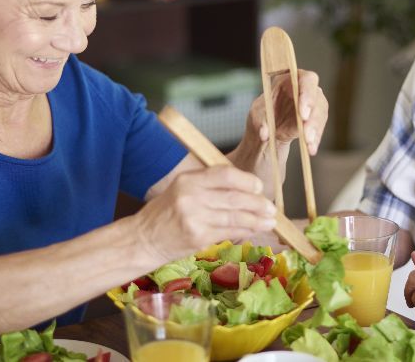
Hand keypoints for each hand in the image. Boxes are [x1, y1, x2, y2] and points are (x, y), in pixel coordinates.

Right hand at [134, 166, 276, 263]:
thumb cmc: (165, 213)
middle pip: (235, 197)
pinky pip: (229, 232)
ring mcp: (195, 218)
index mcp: (188, 180)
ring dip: (257, 220)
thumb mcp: (182, 189)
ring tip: (270, 221)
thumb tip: (245, 187)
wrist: (143, 239)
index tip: (258, 187)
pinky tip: (254, 231)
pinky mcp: (198, 238)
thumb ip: (209, 185)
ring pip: (235, 217)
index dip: (247, 181)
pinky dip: (245, 231)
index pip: (225, 174)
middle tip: (271, 208)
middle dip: (258, 203)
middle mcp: (191, 197)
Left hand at [247, 69, 327, 154]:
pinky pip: (319, 128)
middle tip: (306, 133)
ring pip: (320, 115)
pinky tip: (311, 149)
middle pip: (317, 97)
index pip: (305, 79)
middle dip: (313, 116)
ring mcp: (313, 104)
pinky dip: (315, 140)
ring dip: (315, 130)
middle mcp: (306, 89)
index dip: (307, 94)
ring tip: (308, 145)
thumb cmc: (263, 115)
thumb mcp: (256, 116)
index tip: (303, 113)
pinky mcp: (315, 120)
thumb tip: (264, 134)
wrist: (268, 129)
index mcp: (291, 79)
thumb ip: (260, 122)